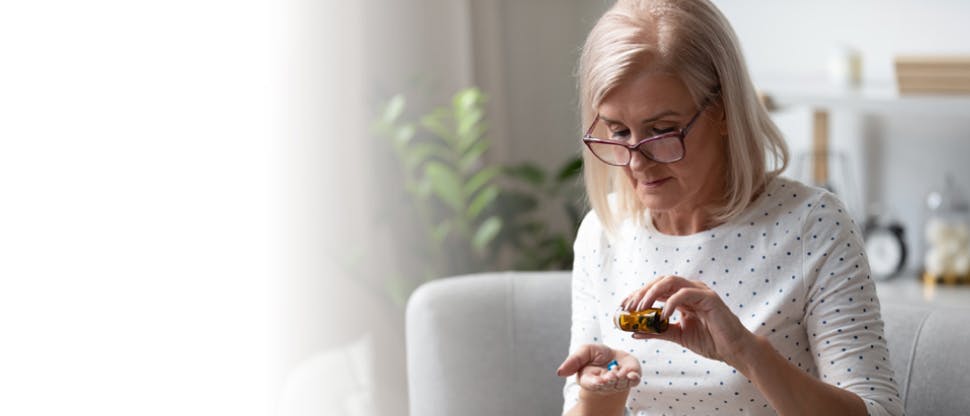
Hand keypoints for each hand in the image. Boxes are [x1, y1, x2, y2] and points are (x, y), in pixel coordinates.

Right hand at [556, 343, 640, 394]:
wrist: (613, 357)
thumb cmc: (597, 356)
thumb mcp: (584, 352)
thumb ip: (573, 361)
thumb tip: (559, 372)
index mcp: (591, 379)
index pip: (592, 384)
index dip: (596, 383)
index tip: (599, 381)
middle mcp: (605, 383)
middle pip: (607, 385)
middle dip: (610, 380)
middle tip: (611, 375)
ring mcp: (619, 382)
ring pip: (620, 384)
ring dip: (621, 380)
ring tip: (620, 373)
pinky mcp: (631, 377)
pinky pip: (633, 381)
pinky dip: (633, 378)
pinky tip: (632, 375)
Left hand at [621, 275, 757, 366]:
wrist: (733, 351)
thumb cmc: (709, 341)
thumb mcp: (677, 336)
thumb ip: (657, 332)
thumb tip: (634, 332)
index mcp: (682, 297)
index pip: (656, 289)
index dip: (638, 295)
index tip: (623, 306)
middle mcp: (690, 290)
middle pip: (660, 282)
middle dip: (642, 292)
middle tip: (629, 307)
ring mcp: (700, 291)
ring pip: (671, 282)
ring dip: (652, 293)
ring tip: (641, 308)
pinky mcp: (709, 298)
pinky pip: (686, 294)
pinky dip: (671, 303)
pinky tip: (663, 316)